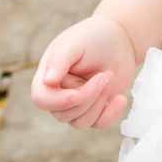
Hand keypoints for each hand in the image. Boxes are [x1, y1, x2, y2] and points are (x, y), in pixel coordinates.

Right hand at [32, 14, 138, 129]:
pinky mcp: (95, 109)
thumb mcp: (74, 43)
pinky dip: (111, 114)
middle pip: (63, 114)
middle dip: (88, 97)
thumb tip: (47, 81)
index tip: (77, 92)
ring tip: (110, 78)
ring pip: (80, 122)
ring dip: (99, 103)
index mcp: (47, 76)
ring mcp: (77, 104)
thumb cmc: (93, 36)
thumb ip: (59, 61)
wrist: (119, 38)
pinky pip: (98, 124)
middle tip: (105, 75)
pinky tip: (120, 98)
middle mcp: (59, 93)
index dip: (58, 101)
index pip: (41, 99)